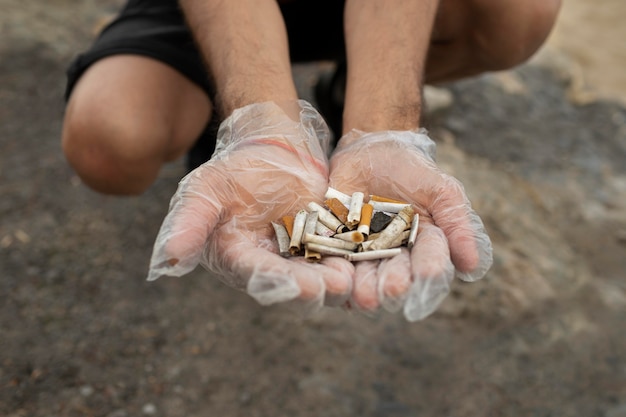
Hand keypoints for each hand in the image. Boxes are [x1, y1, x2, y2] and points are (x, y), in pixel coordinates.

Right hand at [148, 101, 353, 311]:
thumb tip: (168, 260)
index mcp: (237, 257)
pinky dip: (351, 263)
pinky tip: (367, 265)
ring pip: (317, 275)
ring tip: (352, 280)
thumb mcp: (207, 189)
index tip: (298, 287)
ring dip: (335, 282)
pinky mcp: (323, 246)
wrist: (273, 151)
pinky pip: (338, 257)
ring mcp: (297, 258)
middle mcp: (267, 265)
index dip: (276, 281)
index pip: (255, 274)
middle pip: (291, 281)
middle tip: (334, 287)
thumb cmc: (235, 169)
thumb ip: (189, 222)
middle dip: (312, 286)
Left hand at [329, 130, 492, 320]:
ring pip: (363, 279)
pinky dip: (332, 274)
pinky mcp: (333, 248)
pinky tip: (331, 279)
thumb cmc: (410, 170)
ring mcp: (362, 256)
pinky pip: (332, 265)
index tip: (428, 274)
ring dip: (363, 289)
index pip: (430, 261)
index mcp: (424, 247)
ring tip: (363, 296)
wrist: (368, 151)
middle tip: (390, 289)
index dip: (429, 269)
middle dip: (393, 284)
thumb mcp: (439, 189)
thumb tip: (474, 267)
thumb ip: (456, 223)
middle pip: (395, 277)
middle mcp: (395, 259)